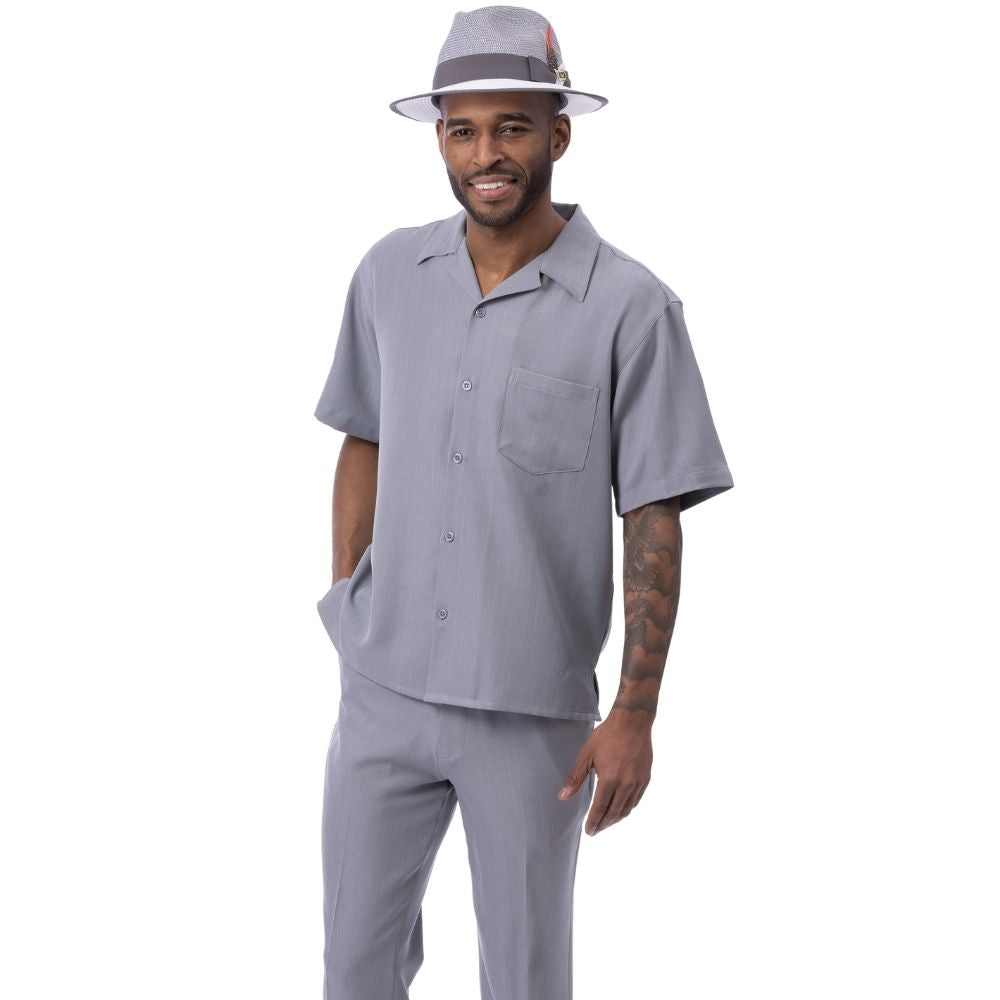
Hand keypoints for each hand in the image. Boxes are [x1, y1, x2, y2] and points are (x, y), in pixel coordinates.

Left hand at [556, 708, 652, 835]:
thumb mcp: (587, 754)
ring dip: (616, 819)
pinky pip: (636, 800)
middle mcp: (626, 784)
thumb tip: (562, 796)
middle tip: (595, 830)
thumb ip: (575, 778)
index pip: (600, 808)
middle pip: (614, 813)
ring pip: (627, 809)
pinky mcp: (646, 778)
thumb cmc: (607, 736)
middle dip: (604, 824)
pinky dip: (627, 808)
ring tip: (606, 822)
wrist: (632, 721)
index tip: (588, 831)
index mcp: (610, 779)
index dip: (593, 822)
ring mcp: (638, 782)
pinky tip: (620, 809)